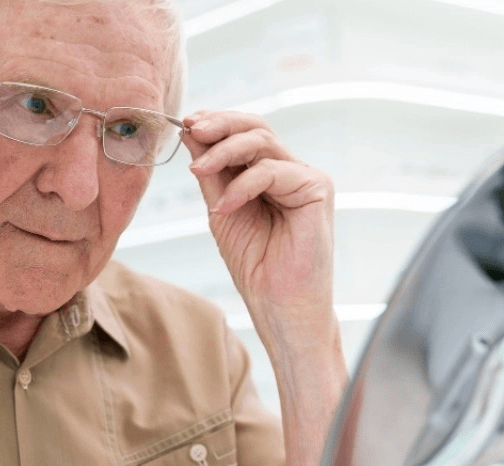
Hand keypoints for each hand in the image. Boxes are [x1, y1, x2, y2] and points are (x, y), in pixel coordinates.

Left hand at [183, 110, 334, 325]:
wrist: (280, 305)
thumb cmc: (254, 264)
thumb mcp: (221, 209)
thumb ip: (211, 173)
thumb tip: (191, 132)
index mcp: (269, 173)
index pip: (244, 133)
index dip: (215, 123)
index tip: (185, 123)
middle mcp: (290, 170)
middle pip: (256, 127)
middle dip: (220, 124)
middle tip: (192, 128)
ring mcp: (306, 178)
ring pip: (262, 142)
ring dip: (223, 151)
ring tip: (197, 169)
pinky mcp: (318, 189)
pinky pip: (272, 171)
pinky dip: (242, 186)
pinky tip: (223, 206)